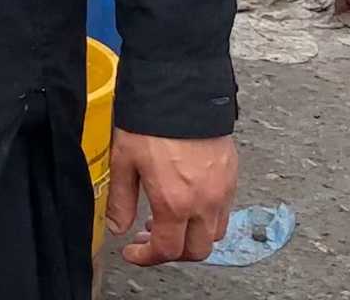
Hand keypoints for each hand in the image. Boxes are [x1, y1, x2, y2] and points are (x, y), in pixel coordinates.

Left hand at [107, 130, 237, 265]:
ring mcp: (222, 191)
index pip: (167, 250)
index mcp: (175, 202)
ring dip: (191, 236)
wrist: (180, 91)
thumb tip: (118, 227)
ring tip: (166, 219)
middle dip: (172, 252)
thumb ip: (121, 200)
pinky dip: (205, 218)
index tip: (133, 253)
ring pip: (214, 233)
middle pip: (197, 251)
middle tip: (149, 239)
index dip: (147, 258)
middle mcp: (204, 202)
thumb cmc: (150, 122)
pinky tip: (185, 201)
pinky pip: (223, 211)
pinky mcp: (231, 177)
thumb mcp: (123, 161)